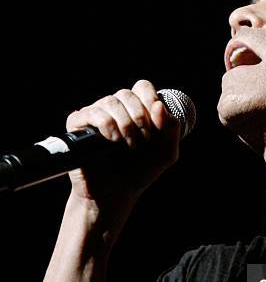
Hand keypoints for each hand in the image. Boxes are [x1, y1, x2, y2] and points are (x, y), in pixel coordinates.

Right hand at [65, 79, 179, 208]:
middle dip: (140, 117)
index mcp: (135, 110)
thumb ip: (172, 128)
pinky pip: (91, 112)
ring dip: (125, 123)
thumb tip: (159, 104)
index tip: (156, 125)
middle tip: (144, 141)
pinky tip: (112, 141)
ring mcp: (95, 116)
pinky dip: (106, 125)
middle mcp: (115, 109)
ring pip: (110, 101)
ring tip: (129, 145)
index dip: (150, 99)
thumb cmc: (140, 172)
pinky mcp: (78, 127)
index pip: (142, 87)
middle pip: (127, 93)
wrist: (116, 194)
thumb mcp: (166, 152)